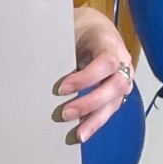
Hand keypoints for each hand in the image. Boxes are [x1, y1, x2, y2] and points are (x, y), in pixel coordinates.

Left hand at [54, 5, 132, 144]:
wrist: (96, 29)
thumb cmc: (80, 31)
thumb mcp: (71, 32)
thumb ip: (62, 49)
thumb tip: (38, 67)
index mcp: (110, 44)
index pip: (106, 63)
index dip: (85, 78)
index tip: (62, 88)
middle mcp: (123, 63)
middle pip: (115, 87)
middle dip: (90, 103)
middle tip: (65, 113)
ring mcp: (123, 78)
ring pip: (115, 102)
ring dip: (95, 119)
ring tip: (79, 134)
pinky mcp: (117, 92)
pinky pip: (109, 108)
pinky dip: (95, 121)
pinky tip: (83, 132)